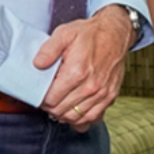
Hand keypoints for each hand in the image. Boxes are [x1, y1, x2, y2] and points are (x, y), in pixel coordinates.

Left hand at [36, 5, 134, 130]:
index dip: (41, 99)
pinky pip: (93, 117)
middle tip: (47, 98)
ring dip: (63, 115)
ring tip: (58, 105)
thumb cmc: (90, 34)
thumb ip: (48, 49)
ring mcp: (102, 93)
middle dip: (50, 108)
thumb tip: (37, 65)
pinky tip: (74, 112)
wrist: (115, 34)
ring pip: (76, 118)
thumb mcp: (64, 33)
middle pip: (61, 111)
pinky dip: (81, 120)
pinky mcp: (110, 96)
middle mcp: (91, 86)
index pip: (51, 100)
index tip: (40, 93)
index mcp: (77, 73)